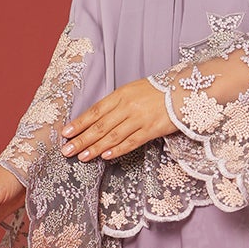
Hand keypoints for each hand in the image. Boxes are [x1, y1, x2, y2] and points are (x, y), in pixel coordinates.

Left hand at [60, 78, 176, 161]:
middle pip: (100, 126)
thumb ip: (115, 104)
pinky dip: (117, 149)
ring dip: (95, 148)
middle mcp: (127, 106)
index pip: (95, 111)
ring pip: (112, 136)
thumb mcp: (132, 91)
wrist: (183, 91)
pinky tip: (106, 156)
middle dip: (81, 139)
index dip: (79, 123)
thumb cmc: (156, 92)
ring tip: (82, 157)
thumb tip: (96, 119)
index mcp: (120, 94)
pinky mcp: (151, 130)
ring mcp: (139, 119)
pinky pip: (131, 142)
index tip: (65, 133)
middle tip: (66, 150)